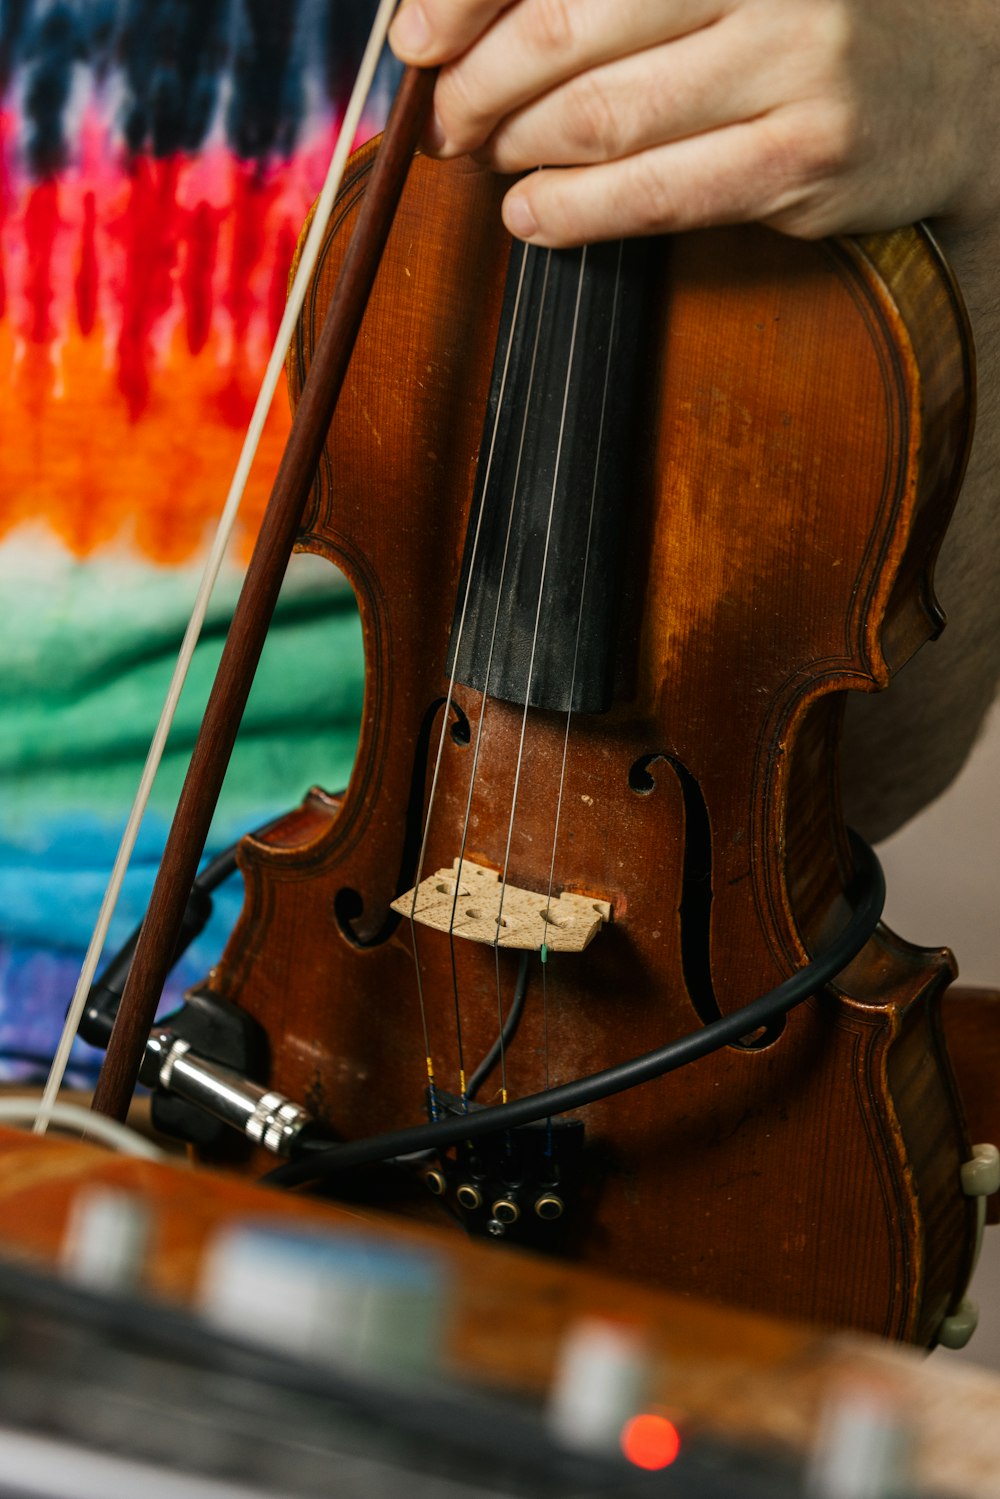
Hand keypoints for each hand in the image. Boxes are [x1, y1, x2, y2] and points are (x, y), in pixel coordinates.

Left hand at [389, 0, 999, 246]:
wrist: (961, 81)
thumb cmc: (813, 18)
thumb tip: (467, 22)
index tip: (416, 40)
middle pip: (567, 28)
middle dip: (478, 87)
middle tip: (446, 122)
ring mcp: (793, 65)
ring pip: (603, 120)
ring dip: (519, 151)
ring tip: (489, 161)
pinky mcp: (803, 161)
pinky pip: (656, 197)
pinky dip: (574, 213)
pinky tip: (534, 216)